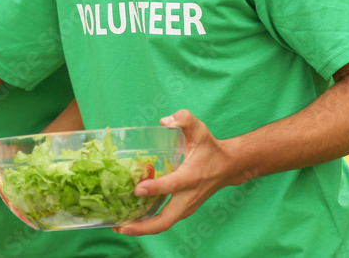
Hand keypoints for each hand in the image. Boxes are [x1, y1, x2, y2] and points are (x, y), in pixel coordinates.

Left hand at [114, 110, 236, 236]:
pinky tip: (132, 221)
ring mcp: (187, 206)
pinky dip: (149, 225)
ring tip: (119, 227)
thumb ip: (184, 118)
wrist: (228, 166)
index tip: (137, 189)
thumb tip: (164, 121)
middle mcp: (189, 195)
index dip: (155, 188)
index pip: (172, 185)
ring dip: (143, 229)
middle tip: (120, 226)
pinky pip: (166, 221)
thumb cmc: (209, 147)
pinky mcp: (185, 210)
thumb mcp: (199, 128)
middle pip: (166, 220)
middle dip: (143, 227)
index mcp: (192, 176)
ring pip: (165, 224)